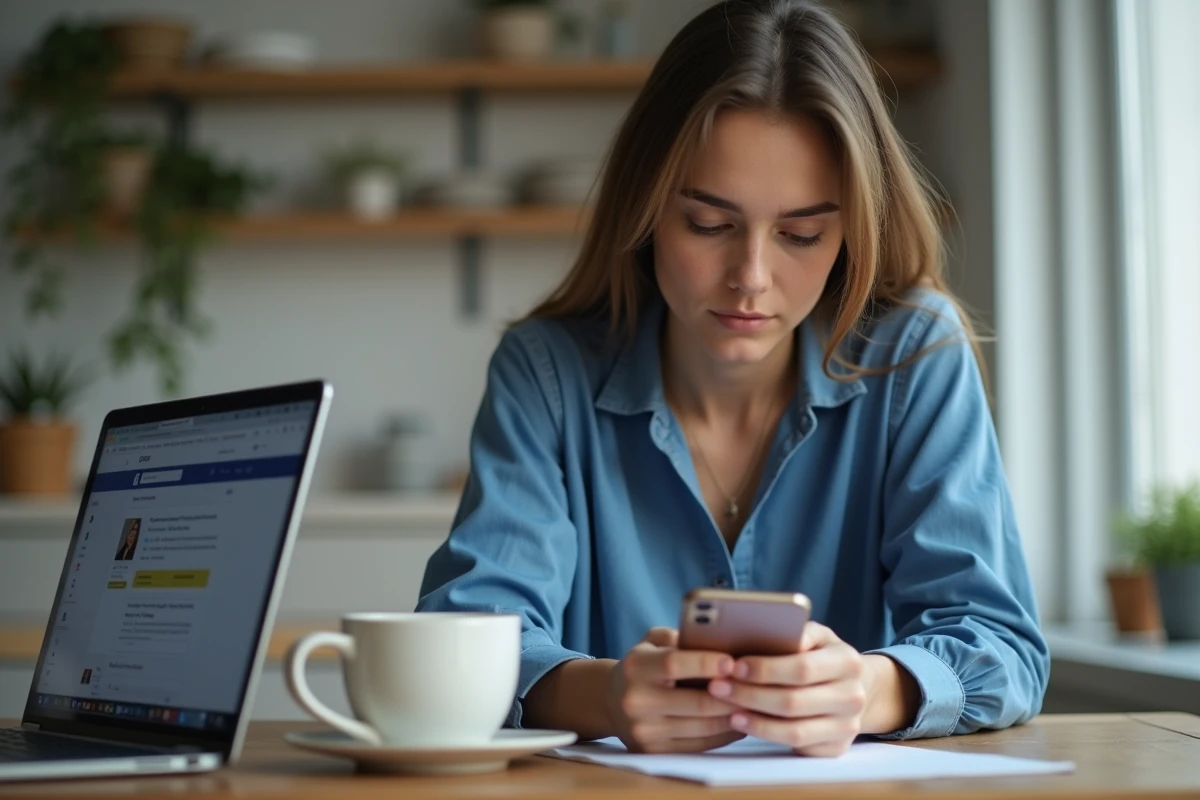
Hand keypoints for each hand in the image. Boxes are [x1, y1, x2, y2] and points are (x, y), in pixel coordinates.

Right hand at [604, 627, 746, 752]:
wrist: (612, 702)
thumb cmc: (644, 666)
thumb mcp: (652, 643)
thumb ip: (679, 638)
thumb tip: (720, 639)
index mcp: (636, 668)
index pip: (674, 665)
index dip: (706, 663)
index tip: (733, 661)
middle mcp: (636, 702)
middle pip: (697, 702)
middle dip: (733, 695)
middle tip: (759, 687)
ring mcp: (645, 731)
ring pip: (704, 727)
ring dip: (734, 716)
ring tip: (755, 704)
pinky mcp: (655, 752)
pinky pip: (701, 745)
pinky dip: (725, 734)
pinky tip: (740, 721)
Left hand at [706, 622, 867, 756]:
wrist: (852, 686)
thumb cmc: (821, 656)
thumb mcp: (815, 636)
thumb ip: (796, 631)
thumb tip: (771, 630)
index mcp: (848, 661)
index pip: (801, 668)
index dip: (765, 670)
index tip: (734, 666)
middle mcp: (853, 696)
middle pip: (793, 701)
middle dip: (750, 695)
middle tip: (718, 687)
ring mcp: (847, 726)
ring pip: (794, 730)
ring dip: (755, 720)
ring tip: (727, 710)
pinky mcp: (837, 748)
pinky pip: (797, 746)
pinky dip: (767, 735)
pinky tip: (746, 723)